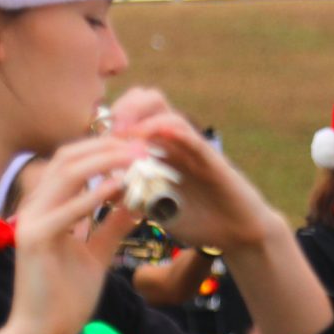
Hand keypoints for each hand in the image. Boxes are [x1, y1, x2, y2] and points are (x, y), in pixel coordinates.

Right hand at [6, 134, 143, 333]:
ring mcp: (31, 222)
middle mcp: (35, 208)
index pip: (72, 162)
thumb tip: (135, 201)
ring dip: (104, 161)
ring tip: (136, 157)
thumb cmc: (66, 296)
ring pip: (66, 174)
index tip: (138, 146)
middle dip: (107, 146)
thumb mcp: (97, 253)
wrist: (44, 333)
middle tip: (142, 144)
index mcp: (47, 208)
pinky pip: (66, 210)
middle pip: (68, 158)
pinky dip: (94, 196)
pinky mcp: (34, 240)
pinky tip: (120, 187)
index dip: (104, 148)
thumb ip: (112, 226)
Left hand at [105, 88, 278, 250]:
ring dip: (138, 115)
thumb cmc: (199, 221)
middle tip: (110, 131)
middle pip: (149, 100)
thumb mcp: (158, 209)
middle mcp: (175, 141)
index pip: (135, 114)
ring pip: (164, 109)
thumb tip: (106, 190)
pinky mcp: (210, 157)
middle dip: (124, 108)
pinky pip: (188, 134)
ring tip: (122, 133)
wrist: (237, 233)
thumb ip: (135, 196)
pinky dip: (168, 129)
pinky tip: (151, 134)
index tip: (95, 137)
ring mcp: (192, 147)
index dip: (113, 118)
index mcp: (161, 149)